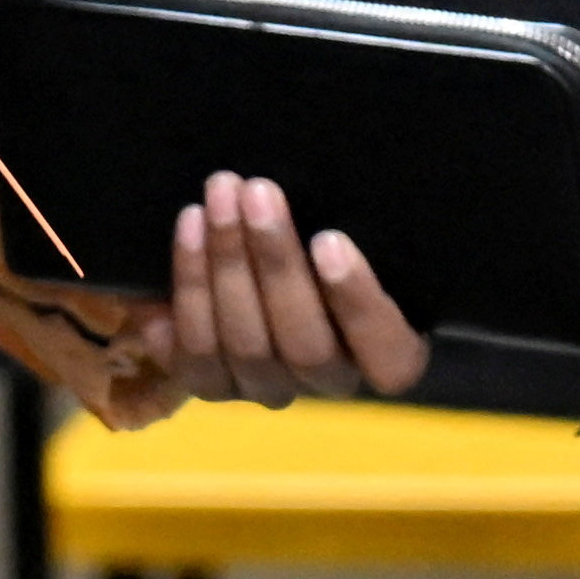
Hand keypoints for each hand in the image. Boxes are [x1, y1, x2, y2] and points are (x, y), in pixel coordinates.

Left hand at [136, 172, 426, 406]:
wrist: (244, 261)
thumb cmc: (319, 235)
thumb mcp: (341, 232)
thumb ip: (346, 233)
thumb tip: (334, 210)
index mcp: (385, 356)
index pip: (390, 362)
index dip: (360, 306)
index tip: (330, 239)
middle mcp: (327, 381)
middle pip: (306, 347)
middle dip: (276, 262)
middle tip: (258, 191)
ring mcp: (267, 387)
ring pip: (247, 346)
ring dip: (228, 262)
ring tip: (217, 197)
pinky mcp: (212, 383)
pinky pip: (197, 349)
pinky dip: (191, 283)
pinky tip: (189, 226)